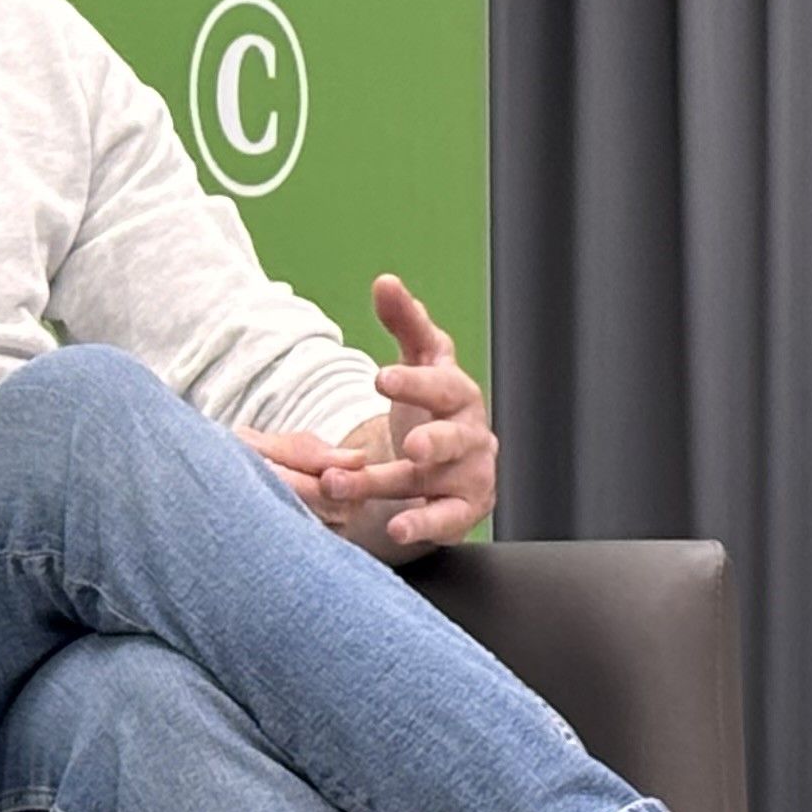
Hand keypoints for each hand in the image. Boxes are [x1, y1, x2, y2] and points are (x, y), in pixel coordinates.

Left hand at [237, 275, 495, 556]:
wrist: (447, 459)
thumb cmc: (431, 404)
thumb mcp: (418, 361)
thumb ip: (405, 323)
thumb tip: (386, 282)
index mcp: (456, 393)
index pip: (441, 383)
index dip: (415, 382)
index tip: (381, 378)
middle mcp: (469, 434)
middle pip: (451, 438)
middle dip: (432, 441)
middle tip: (409, 445)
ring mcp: (468, 474)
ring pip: (431, 481)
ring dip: (387, 484)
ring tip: (342, 485)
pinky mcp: (463, 508)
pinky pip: (447, 519)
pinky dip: (424, 526)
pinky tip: (397, 529)